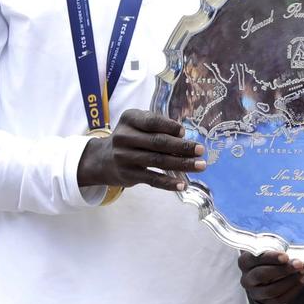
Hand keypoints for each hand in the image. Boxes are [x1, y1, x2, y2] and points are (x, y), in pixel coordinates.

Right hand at [76, 109, 203, 190]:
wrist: (102, 159)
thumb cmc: (130, 137)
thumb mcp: (137, 124)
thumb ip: (157, 125)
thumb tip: (184, 135)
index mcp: (129, 119)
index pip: (152, 122)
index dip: (169, 127)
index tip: (185, 132)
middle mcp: (124, 137)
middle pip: (158, 142)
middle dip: (182, 147)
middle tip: (201, 150)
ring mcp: (125, 157)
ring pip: (158, 161)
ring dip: (182, 164)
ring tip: (200, 166)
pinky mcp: (128, 175)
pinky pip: (152, 179)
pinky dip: (168, 183)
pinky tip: (183, 185)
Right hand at [238, 251, 303, 303]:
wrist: (269, 275)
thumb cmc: (270, 257)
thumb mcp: (269, 248)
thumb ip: (276, 248)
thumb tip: (292, 254)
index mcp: (244, 262)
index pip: (253, 259)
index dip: (270, 258)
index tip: (285, 256)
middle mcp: (246, 279)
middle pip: (261, 275)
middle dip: (282, 270)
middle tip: (298, 264)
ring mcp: (255, 293)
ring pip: (271, 290)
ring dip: (290, 281)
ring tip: (302, 271)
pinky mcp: (266, 303)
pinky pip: (279, 300)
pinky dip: (293, 290)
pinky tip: (301, 280)